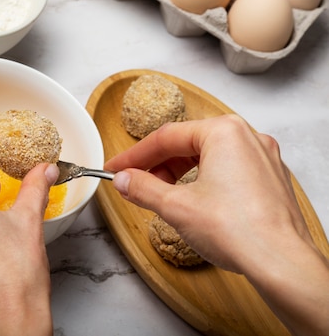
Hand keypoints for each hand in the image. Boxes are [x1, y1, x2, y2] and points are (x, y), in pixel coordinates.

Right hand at [104, 115, 328, 335]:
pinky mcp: (270, 179)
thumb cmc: (238, 230)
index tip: (116, 169)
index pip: (165, 137)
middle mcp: (247, 137)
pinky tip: (191, 200)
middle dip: (157, 165)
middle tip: (134, 183)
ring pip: (208, 156)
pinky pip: (227, 169)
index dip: (133, 156)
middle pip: (187, 144)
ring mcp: (263, 158)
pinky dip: (203, 180)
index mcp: (223, 132)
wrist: (280, 263)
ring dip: (178, 173)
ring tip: (160, 194)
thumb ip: (143, 188)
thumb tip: (124, 180)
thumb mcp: (175, 207)